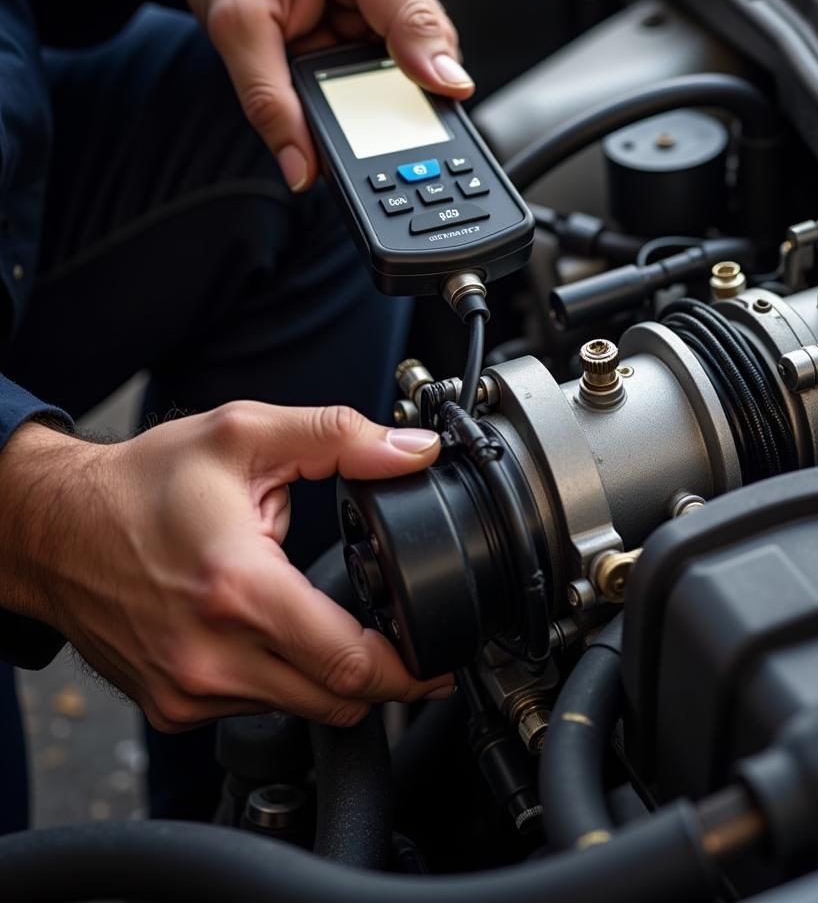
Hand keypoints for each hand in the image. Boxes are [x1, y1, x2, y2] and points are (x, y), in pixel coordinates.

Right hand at [0, 404, 450, 731]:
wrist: (53, 529)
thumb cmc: (142, 484)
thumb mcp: (245, 435)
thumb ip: (338, 439)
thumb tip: (412, 453)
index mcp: (237, 588)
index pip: (349, 663)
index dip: (410, 669)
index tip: (438, 658)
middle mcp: (210, 654)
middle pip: (336, 701)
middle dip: (384, 677)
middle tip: (404, 642)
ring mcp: (187, 689)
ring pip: (299, 707)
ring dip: (328, 673)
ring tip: (319, 616)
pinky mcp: (173, 706)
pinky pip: (256, 707)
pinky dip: (283, 680)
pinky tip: (273, 633)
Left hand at [181, 0, 473, 191]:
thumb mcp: (233, 24)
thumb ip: (268, 101)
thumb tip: (301, 167)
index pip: (417, 22)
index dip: (435, 71)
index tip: (447, 103)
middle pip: (426, 48)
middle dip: (397, 89)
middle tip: (364, 118)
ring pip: (414, 55)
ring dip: (380, 80)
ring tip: (333, 74)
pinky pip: (395, 49)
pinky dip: (372, 70)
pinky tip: (342, 67)